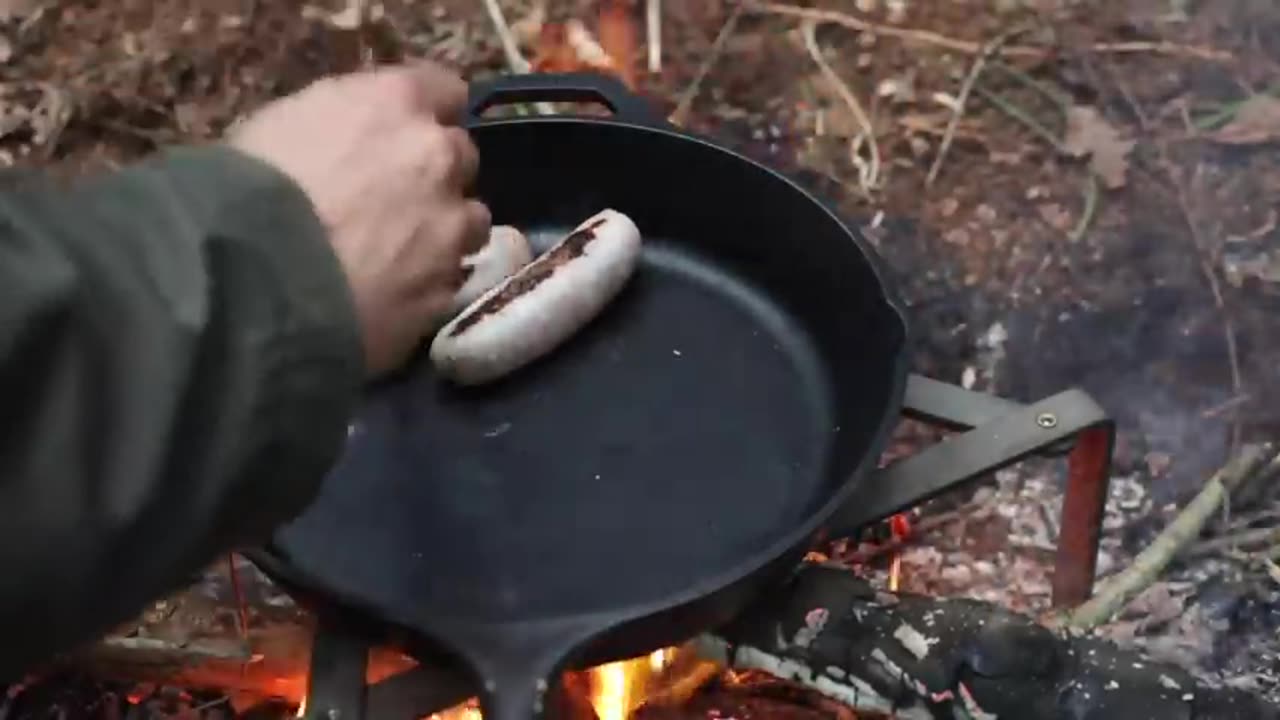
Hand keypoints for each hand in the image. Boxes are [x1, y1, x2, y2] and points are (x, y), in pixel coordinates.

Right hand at [228, 61, 490, 375]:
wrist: (252, 278)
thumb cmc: (250, 188)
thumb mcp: (289, 122)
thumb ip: (348, 120)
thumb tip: (359, 136)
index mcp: (398, 102)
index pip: (445, 91)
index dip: (428, 112)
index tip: (408, 131)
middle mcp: (439, 157)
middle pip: (460, 157)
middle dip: (435, 173)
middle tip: (395, 197)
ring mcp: (451, 227)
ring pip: (471, 221)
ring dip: (445, 230)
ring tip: (400, 253)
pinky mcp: (446, 289)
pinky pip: (449, 278)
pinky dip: (428, 281)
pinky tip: (391, 294)